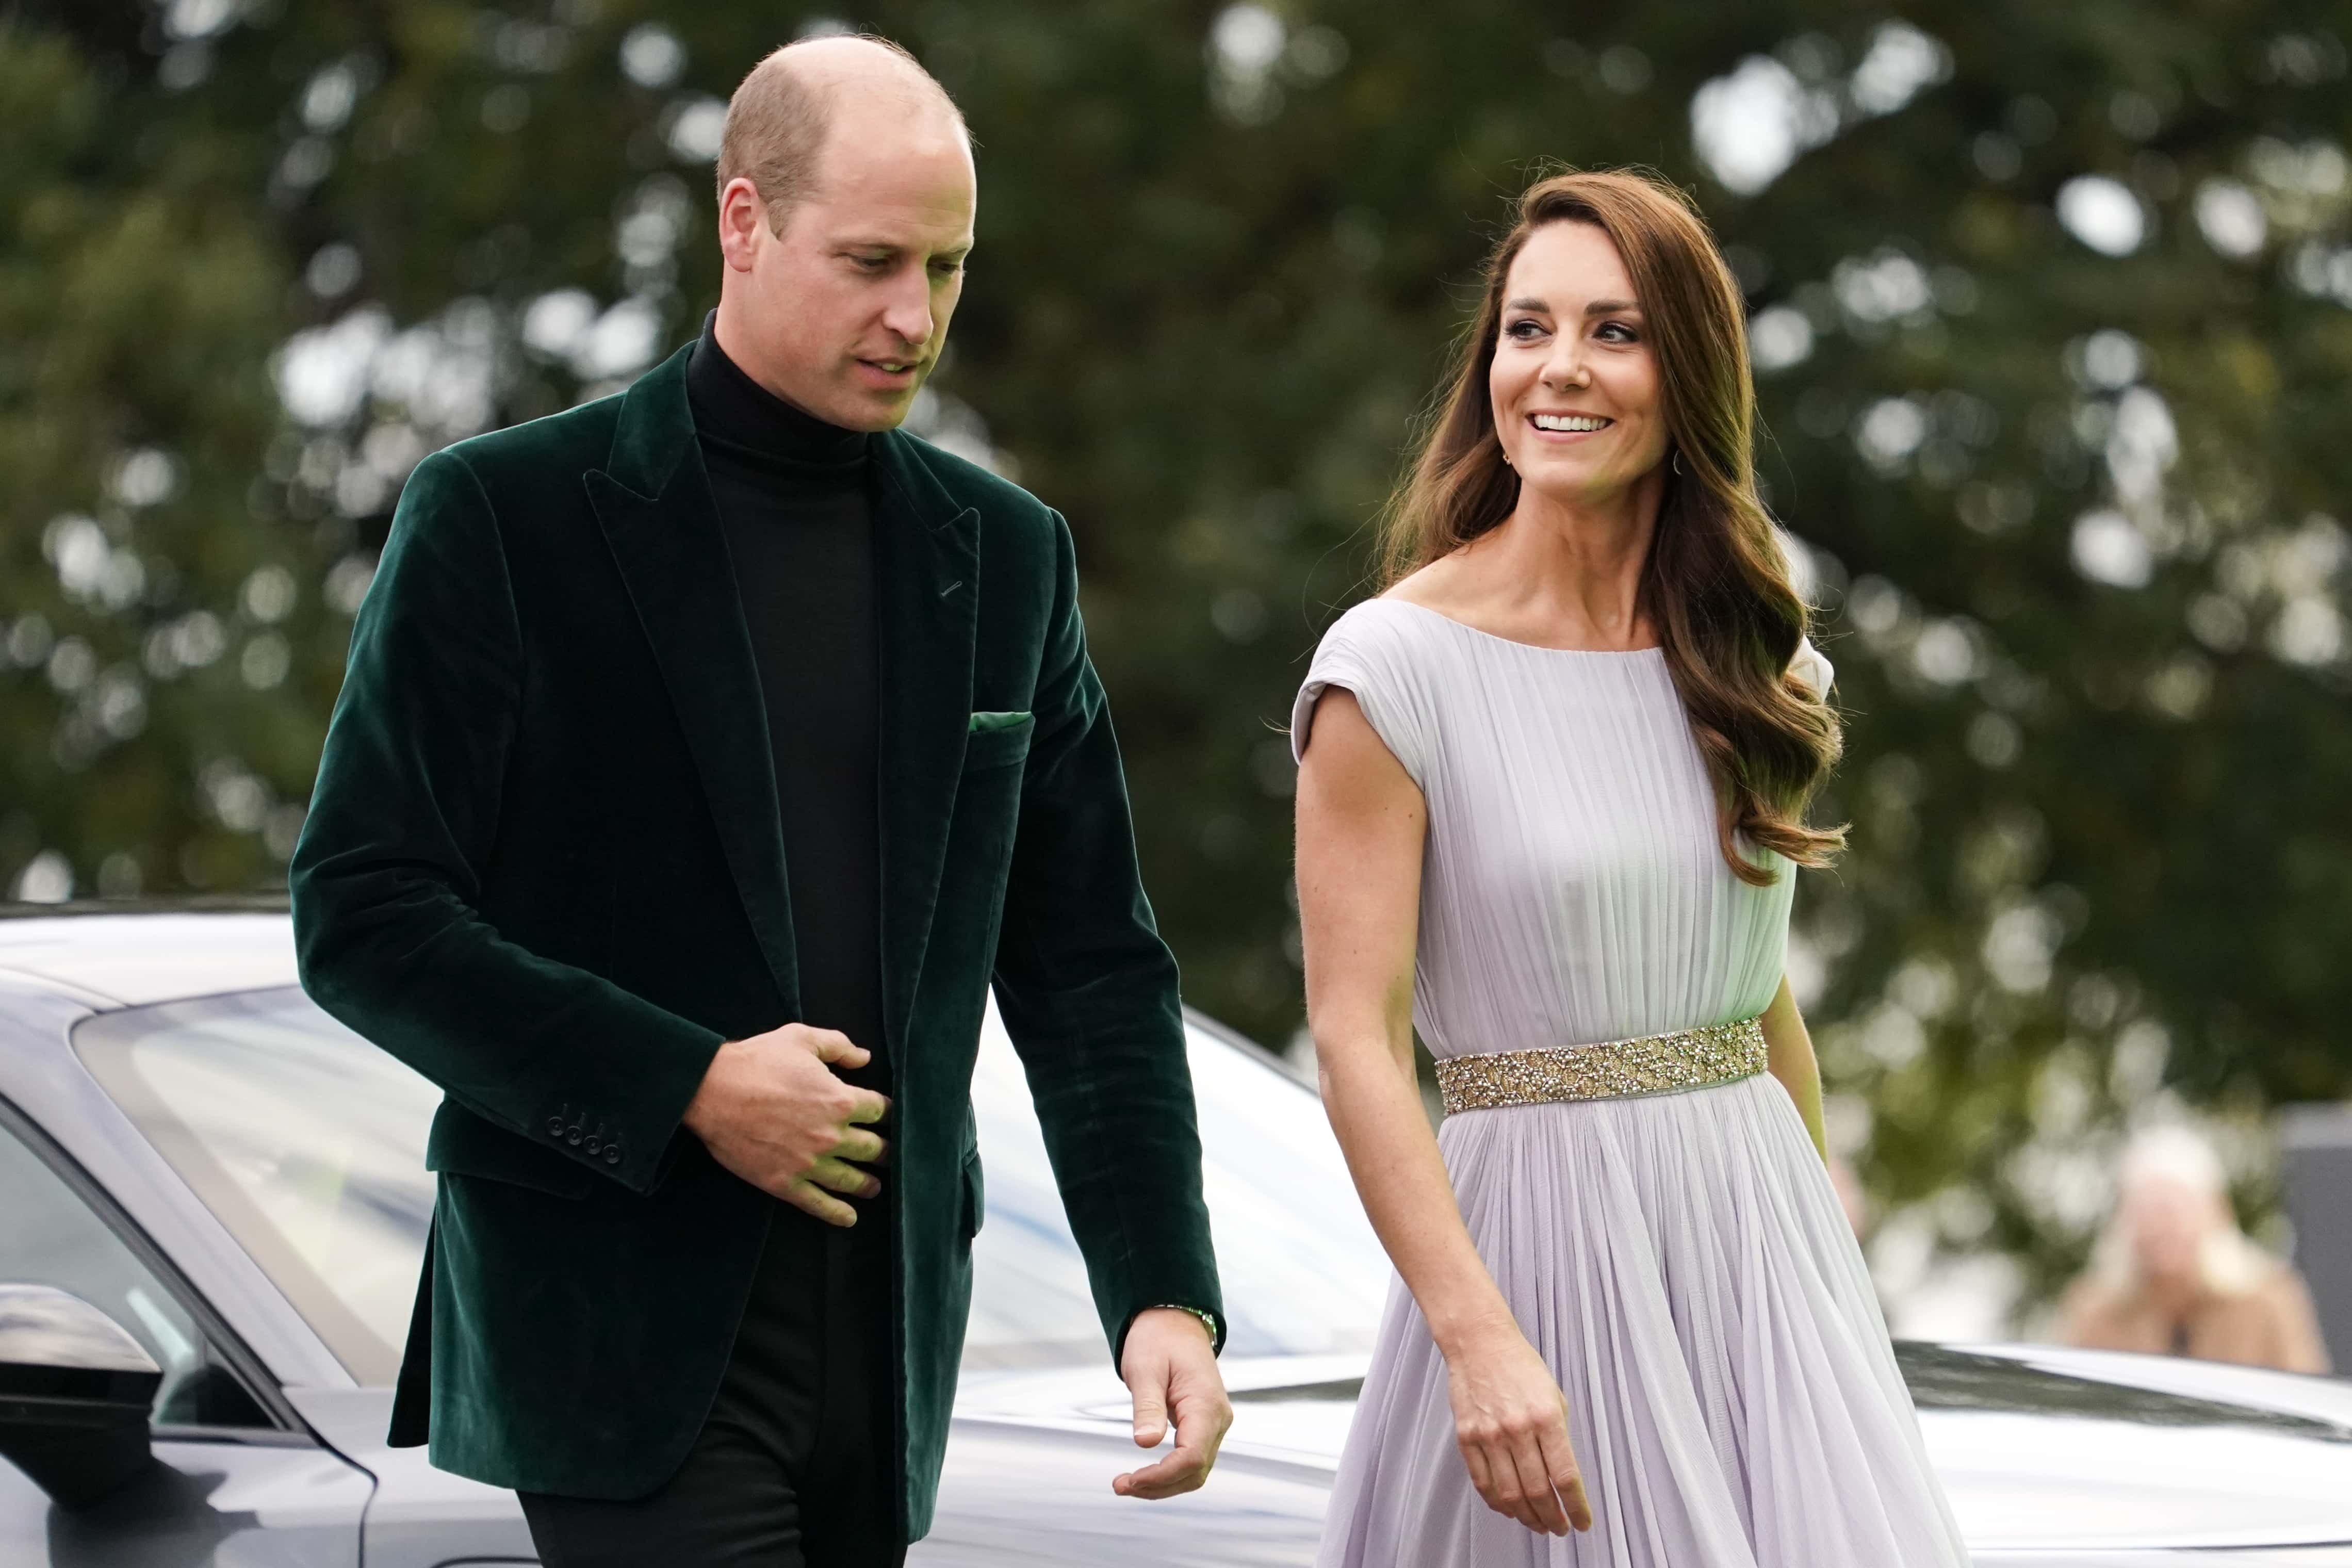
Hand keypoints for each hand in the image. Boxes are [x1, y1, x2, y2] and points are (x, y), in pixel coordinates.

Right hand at [681, 1024, 888, 1225]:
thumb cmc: (756, 1061)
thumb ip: (838, 1045)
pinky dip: (837, 1214)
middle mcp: (832, 1135)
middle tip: (888, 1155)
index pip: (880, 1110)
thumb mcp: (801, 1038)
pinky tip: (849, 1218)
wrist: (711, 1091)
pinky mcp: (785, 1183)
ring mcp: (809, 1163)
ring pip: (852, 1180)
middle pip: (873, 1149)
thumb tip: (865, 1057)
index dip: (886, 1112)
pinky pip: (819, 1204)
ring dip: (868, 1184)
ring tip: (874, 1187)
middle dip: (885, 1152)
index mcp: (840, 1099)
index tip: (887, 1117)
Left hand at [1112, 1308, 1230, 1499]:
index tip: (1130, 1479)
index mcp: (1206, 1404)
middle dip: (1160, 1486)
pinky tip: (1144, 1474)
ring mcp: (1213, 1424)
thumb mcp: (1145, 1368)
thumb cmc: (1159, 1340)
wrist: (1174, 1323)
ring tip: (1128, 1484)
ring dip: (1164, 1484)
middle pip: (1196, 1471)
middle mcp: (1217, 1419)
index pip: (1192, 1456)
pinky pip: (1192, 1460)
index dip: (1162, 1476)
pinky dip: (1169, 1473)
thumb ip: (1148, 1406)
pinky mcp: (1204, 1427)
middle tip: (1121, 1485)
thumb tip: (1145, 1442)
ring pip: (1196, 1471)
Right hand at [1442, 1319, 1592, 1535]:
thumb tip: (1561, 1477)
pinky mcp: (1467, 1437)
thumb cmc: (1520, 1366)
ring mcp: (1490, 1434)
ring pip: (1510, 1494)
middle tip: (1560, 1528)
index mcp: (1547, 1417)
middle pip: (1538, 1491)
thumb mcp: (1554, 1397)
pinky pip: (1483, 1483)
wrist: (1480, 1343)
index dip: (1576, 1507)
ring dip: (1527, 1517)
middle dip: (1553, 1518)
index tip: (1583, 1522)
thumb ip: (1558, 1436)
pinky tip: (1509, 1508)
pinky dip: (1498, 1503)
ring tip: (1538, 1524)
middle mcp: (1518, 1428)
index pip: (1566, 1476)